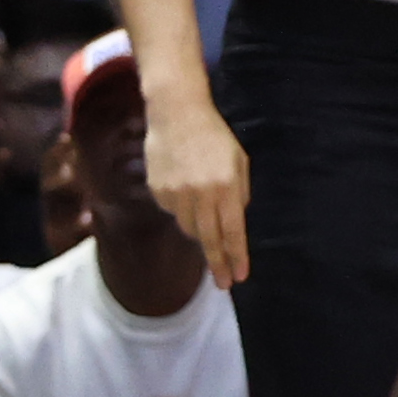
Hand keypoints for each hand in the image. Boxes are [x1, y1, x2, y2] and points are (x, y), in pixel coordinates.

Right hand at [146, 91, 249, 286]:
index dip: (236, 256)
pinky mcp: (158, 191)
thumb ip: (239, 194)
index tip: (239, 277)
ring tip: (201, 205)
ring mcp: (177, 194)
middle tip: (223, 283)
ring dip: (199, 228)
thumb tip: (232, 225)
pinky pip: (173, 212)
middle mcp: (201, 194)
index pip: (233, 231)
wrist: (176, 113)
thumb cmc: (214, 136)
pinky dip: (182, 208)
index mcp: (226, 186)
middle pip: (209, 239)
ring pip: (190, 227)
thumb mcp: (238, 161)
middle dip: (218, 264)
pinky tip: (183, 186)